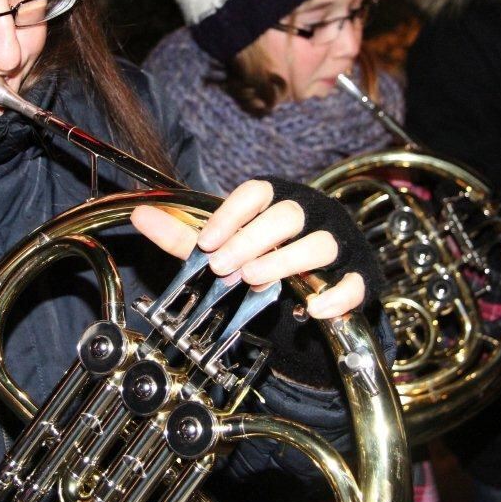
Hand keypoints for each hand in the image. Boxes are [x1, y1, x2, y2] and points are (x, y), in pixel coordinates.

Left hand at [130, 178, 364, 318]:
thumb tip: (140, 215)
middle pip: (287, 214)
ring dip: (286, 262)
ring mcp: (339, 242)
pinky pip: (355, 281)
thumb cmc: (265, 257)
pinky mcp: (360, 273)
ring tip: (255, 280)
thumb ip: (184, 235)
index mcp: (278, 199)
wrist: (314, 289)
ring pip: (320, 244)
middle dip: (252, 239)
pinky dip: (336, 295)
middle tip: (222, 266)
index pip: (258, 191)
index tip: (206, 241)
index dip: (231, 214)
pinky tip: (312, 310)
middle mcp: (312, 214)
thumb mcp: (224, 247)